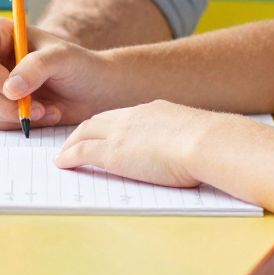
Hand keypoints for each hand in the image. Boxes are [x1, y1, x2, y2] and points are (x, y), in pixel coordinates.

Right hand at [0, 17, 119, 130]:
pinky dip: (15, 123)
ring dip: (13, 115)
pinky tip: (39, 114)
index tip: (17, 89)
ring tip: (44, 109)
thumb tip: (10, 88)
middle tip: (37, 107)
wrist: (91, 91)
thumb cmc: (79, 66)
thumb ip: (38, 66)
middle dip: (4, 104)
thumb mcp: (64, 58)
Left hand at [54, 101, 224, 187]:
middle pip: (99, 119)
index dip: (109, 125)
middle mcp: (134, 116)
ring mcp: (121, 133)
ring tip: (62, 154)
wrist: (208, 142)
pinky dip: (68, 156)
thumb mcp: (196, 137)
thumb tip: (193, 156)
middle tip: (72, 141)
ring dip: (71, 143)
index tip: (103, 133)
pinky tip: (61, 163)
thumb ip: (186, 142)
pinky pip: (82, 152)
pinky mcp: (113, 152)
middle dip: (83, 130)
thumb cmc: (213, 145)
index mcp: (155, 111)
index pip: (123, 116)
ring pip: (85, 132)